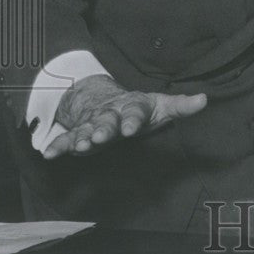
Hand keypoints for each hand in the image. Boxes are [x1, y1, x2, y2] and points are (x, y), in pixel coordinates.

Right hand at [45, 74, 206, 159]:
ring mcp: (92, 124)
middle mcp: (110, 114)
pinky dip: (57, 146)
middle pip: (106, 121)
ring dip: (79, 138)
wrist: (107, 100)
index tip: (132, 129)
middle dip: (103, 129)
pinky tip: (48, 154)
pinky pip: (66, 139)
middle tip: (99, 137)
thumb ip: (182, 106)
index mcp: (132, 107)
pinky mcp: (78, 133)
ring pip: (84, 130)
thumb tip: (205, 100)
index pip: (134, 112)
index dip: (133, 120)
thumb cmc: (141, 109)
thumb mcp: (162, 107)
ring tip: (76, 147)